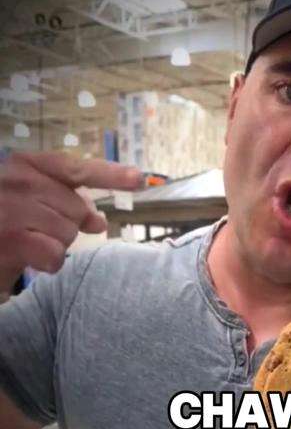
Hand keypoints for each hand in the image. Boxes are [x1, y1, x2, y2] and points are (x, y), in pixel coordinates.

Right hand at [0, 151, 142, 273]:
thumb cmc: (2, 226)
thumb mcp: (33, 206)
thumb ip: (66, 204)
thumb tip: (100, 221)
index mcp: (23, 164)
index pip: (75, 168)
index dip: (110, 174)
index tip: (139, 178)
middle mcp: (15, 180)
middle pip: (77, 209)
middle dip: (66, 227)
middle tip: (36, 232)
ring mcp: (10, 209)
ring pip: (68, 234)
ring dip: (54, 246)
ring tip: (26, 243)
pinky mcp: (10, 239)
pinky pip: (55, 255)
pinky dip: (47, 264)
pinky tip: (25, 259)